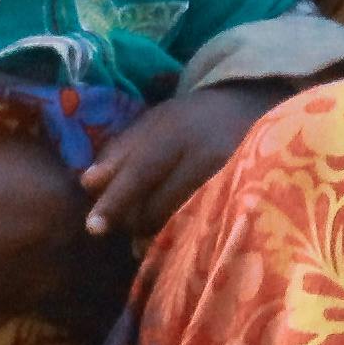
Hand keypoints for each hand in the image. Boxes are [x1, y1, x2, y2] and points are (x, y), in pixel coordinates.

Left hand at [76, 81, 296, 249]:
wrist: (256, 109)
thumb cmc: (193, 120)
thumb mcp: (156, 123)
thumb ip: (120, 151)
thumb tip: (87, 183)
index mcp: (177, 131)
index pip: (141, 171)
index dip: (116, 201)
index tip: (93, 227)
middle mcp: (206, 154)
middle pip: (157, 204)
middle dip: (133, 221)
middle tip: (126, 224)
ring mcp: (230, 179)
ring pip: (178, 222)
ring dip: (155, 233)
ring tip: (147, 230)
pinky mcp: (245, 197)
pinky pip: (203, 228)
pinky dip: (181, 235)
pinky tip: (174, 234)